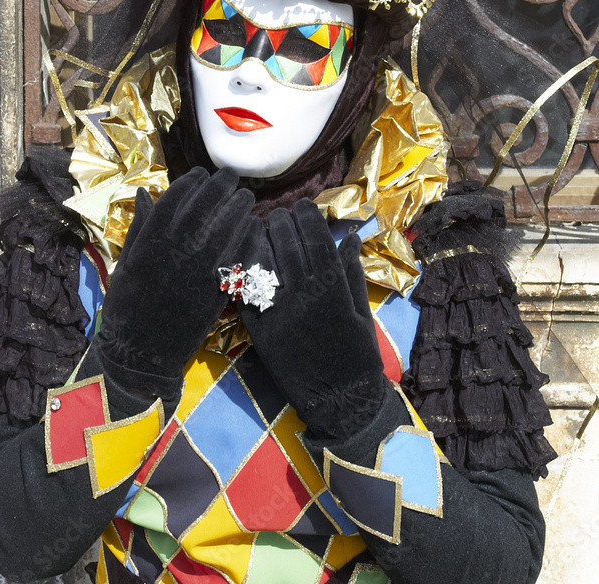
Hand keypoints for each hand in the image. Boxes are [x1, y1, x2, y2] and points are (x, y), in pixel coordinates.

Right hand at [98, 167, 254, 380]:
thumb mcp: (127, 261)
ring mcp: (200, 267)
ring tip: (245, 198)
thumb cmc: (128, 305)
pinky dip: (247, 236)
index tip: (202, 174)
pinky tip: (252, 227)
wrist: (142, 351)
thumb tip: (145, 193)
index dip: (193, 181)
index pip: (177, 197)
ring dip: (239, 207)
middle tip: (232, 177)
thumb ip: (141, 226)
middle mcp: (178, 247)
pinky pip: (239, 253)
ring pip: (227, 225)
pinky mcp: (218, 287)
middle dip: (221, 186)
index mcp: (152, 239)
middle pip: (206, 204)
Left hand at [239, 199, 385, 441]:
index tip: (302, 206)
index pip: (316, 238)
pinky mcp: (259, 329)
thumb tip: (349, 238)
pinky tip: (244, 256)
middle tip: (278, 214)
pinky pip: (246, 290)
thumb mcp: (362, 311)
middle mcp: (304, 294)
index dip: (307, 217)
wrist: (339, 400)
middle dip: (281, 222)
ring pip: (264, 261)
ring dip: (260, 238)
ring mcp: (279, 311)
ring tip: (259, 228)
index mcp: (333, 288)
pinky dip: (244, 269)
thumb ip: (352, 273)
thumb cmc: (357, 354)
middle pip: (287, 243)